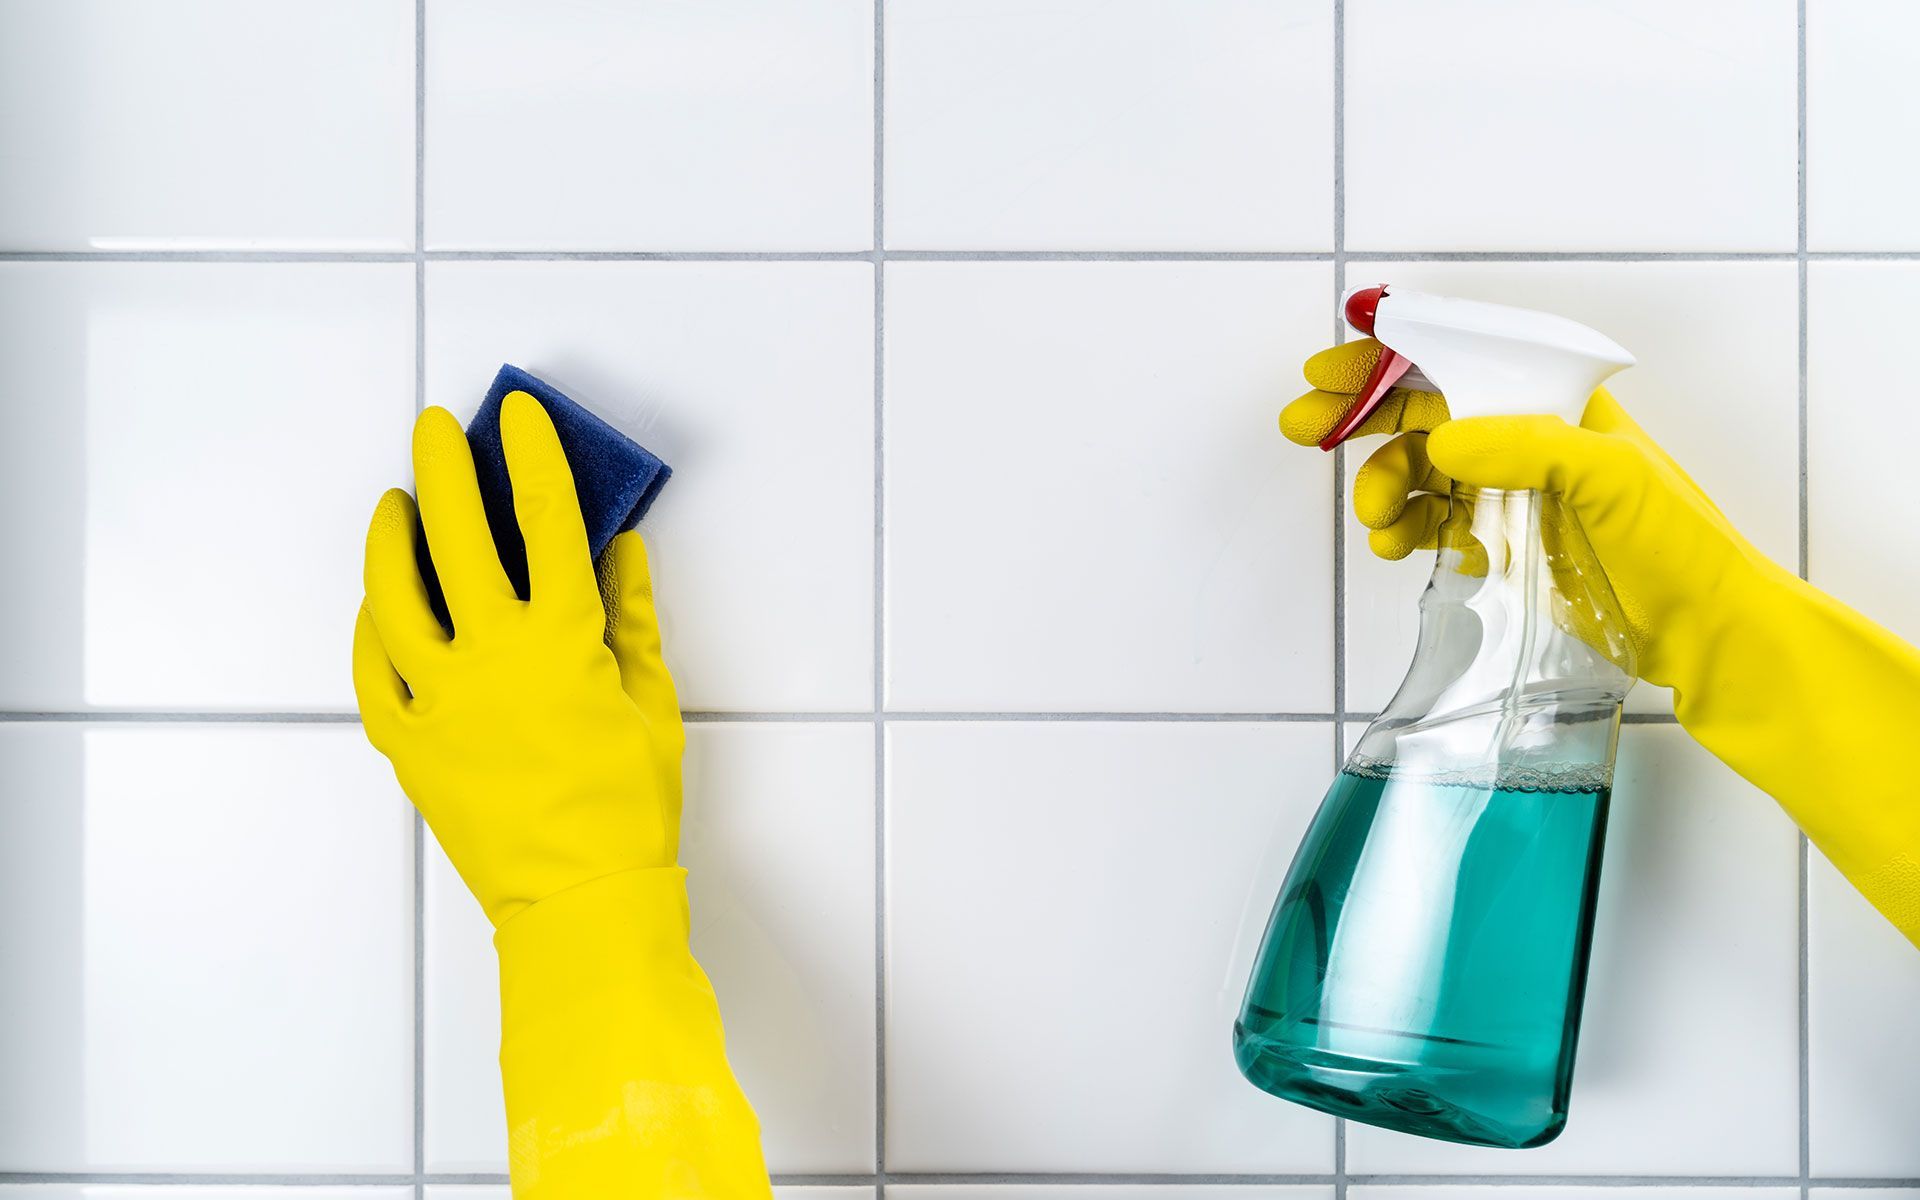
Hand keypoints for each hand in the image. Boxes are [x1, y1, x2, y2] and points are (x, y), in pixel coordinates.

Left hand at [353, 392, 683, 926]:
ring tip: (394, 504)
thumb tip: (624, 552)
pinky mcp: (409, 742)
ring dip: (390, 538)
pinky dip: (370, 629)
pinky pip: (372, 670)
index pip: (547, 520)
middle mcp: (494, 658)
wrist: (582, 897)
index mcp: (565, 642)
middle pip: (459, 536)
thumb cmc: (628, 808)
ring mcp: (441, 700)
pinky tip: (376, 605)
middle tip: (437, 430)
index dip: (533, 457)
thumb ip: (633, 618)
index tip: (519, 417)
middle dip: (446, 468)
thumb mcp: (653, 702)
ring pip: (394, 595)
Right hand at [1280, 338, 1778, 689]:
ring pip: (1421, 473)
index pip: (1463, 362)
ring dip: (1383, 487)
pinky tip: (1398, 547)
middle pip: (1426, 412)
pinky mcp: (1506, 544)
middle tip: (1305, 429)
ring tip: (1377, 521)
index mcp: (1557, 404)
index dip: (1392, 361)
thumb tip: (1445, 439)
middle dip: (1361, 418)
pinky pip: (1435, 525)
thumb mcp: (1613, 478)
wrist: (1703, 632)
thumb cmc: (1677, 546)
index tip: (1332, 372)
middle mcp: (1529, 440)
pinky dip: (1405, 532)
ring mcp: (1514, 493)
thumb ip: (1528, 446)